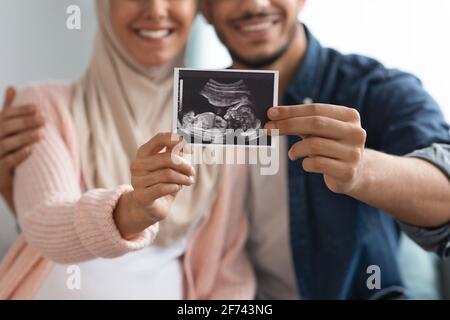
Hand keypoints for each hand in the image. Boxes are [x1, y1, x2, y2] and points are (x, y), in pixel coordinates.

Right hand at [0, 87, 44, 209]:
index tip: (38, 107)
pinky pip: (6, 162)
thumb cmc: (2, 146)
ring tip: (42, 134)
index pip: (5, 115)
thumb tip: (11, 86)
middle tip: (44, 119)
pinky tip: (31, 150)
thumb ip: (7, 109)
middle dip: (26, 123)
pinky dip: (18, 156)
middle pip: (7, 128)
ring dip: (25, 138)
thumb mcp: (4, 126)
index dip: (20, 110)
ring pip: (7, 144)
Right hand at [114, 133, 194, 238]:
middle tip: (192, 172)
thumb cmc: (161, 183)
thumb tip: (186, 143)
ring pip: (167, 174)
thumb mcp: (170, 167)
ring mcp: (137, 180)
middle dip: (184, 165)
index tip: (191, 148)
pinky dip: (175, 187)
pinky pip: (163, 188)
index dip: (177, 141)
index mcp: (143, 153)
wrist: (149, 207)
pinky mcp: (141, 196)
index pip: (160, 138)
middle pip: (167, 158)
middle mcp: (137, 165)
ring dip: (182, 178)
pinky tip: (177, 188)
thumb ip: (175, 154)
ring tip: (188, 181)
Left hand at [265, 104, 366, 193]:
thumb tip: (273, 116)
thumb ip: (302, 122)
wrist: (355, 173)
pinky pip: (316, 163)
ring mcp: (353, 153)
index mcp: (350, 116)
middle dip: (288, 125)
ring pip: (314, 145)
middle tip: (268, 129)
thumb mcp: (321, 131)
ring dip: (296, 149)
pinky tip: (306, 164)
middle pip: (315, 124)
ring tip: (292, 153)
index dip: (291, 111)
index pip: (316, 109)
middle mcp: (355, 132)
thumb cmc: (331, 146)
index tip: (271, 113)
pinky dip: (305, 163)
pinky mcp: (347, 171)